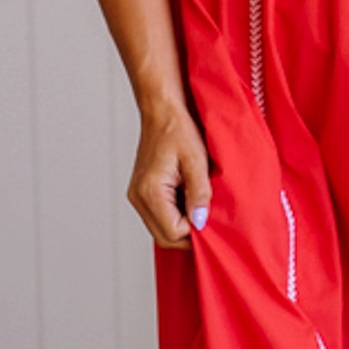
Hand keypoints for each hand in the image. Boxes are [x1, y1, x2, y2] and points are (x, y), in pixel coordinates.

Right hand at [128, 99, 211, 249]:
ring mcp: (138, 196)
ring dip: (183, 225)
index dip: (195, 230)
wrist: (161, 110)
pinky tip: (189, 200)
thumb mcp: (196, 160)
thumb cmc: (177, 128)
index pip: (172, 232)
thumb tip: (200, 221)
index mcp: (149, 191)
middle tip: (209, 218)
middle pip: (164, 238)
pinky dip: (176, 216)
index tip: (211, 216)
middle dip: (189, 234)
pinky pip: (160, 217)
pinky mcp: (142, 193)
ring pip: (161, 230)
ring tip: (199, 206)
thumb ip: (199, 193)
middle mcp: (138, 197)